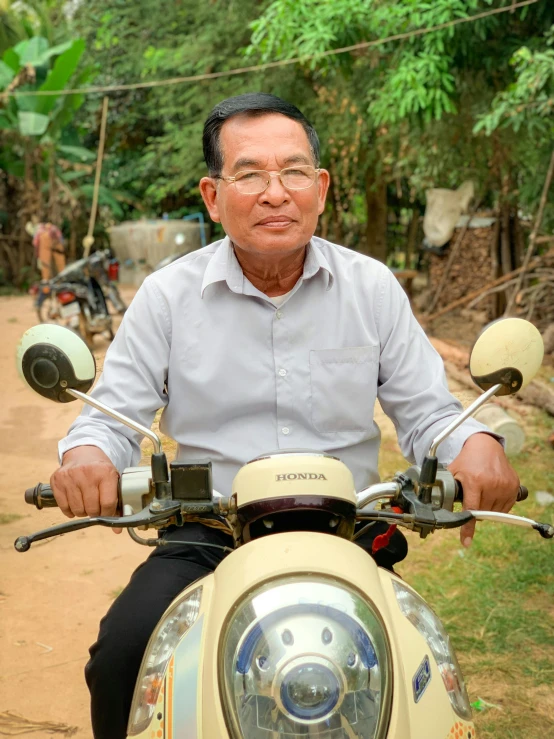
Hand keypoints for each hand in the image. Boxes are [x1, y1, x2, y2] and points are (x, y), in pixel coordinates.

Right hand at [51, 446, 121, 533]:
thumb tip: (116, 531)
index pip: (107, 504)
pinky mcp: (57, 480)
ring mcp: (70, 476)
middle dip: (95, 512)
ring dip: (83, 511)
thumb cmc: (101, 470)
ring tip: (86, 503)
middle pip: (92, 509)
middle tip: (96, 507)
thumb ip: (116, 504)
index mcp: (105, 473)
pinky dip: (70, 510)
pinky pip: (64, 507)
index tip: (107, 513)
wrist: (83, 452)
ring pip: (78, 510)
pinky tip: (75, 502)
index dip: (108, 513)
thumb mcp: (113, 480)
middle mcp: (86, 473)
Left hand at [448, 432, 519, 546]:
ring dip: (487, 509)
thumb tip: (433, 508)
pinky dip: (498, 505)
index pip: (471, 510)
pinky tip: (491, 493)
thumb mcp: (453, 473)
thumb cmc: (466, 460)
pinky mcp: (514, 486)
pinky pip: (506, 507)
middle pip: (482, 513)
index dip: (467, 528)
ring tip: (481, 493)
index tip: (465, 542)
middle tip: (472, 498)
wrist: (485, 446)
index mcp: (475, 481)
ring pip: (495, 512)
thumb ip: (446, 490)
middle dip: (475, 511)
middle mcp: (492, 484)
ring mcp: (505, 486)